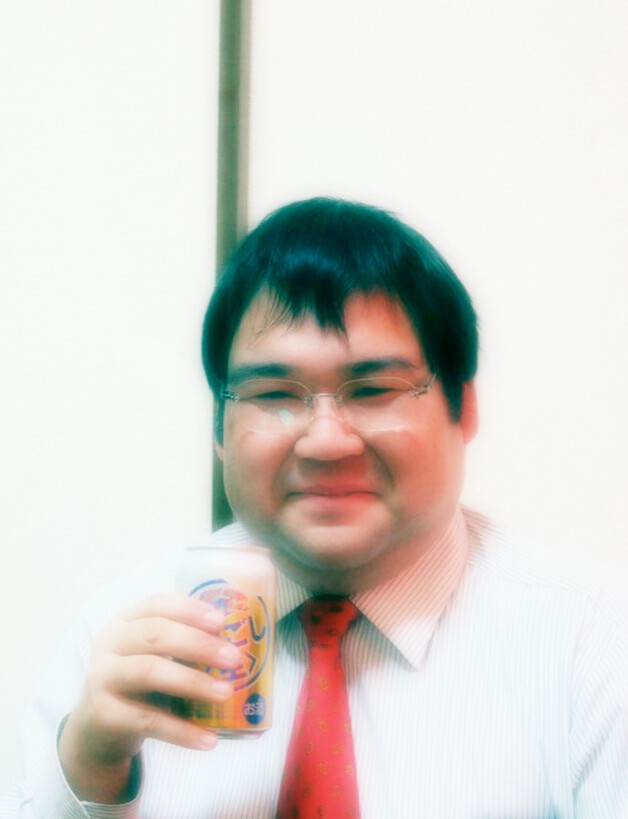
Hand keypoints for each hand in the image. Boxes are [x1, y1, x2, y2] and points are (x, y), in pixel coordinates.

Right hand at [58, 593, 240, 802]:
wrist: (97, 730)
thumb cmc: (139, 684)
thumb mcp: (153, 656)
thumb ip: (183, 646)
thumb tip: (241, 645)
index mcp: (126, 622)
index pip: (156, 604)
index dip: (189, 609)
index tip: (222, 620)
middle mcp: (109, 644)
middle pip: (154, 634)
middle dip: (198, 644)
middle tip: (234, 658)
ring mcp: (102, 678)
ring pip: (150, 672)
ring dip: (193, 682)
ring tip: (226, 693)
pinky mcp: (104, 715)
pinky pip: (148, 721)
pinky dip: (182, 731)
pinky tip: (209, 740)